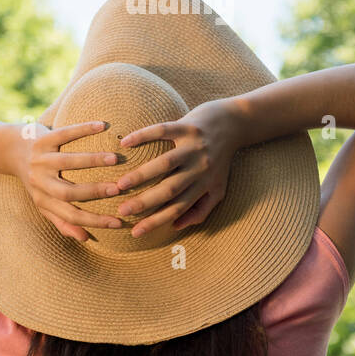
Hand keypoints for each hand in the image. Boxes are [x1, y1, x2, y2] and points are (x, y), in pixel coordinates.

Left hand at [8, 119, 123, 243]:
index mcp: (43, 200)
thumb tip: (85, 238)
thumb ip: (61, 220)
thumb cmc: (35, 180)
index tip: (118, 223)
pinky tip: (101, 126)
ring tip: (114, 159)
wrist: (10, 150)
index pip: (70, 215)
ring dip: (92, 160)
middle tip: (118, 189)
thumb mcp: (43, 202)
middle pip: (67, 191)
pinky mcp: (42, 139)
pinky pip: (64, 133)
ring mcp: (40, 159)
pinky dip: (82, 129)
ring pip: (67, 161)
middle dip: (94, 191)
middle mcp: (39, 181)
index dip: (94, 221)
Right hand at [114, 99, 241, 237]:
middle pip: (170, 189)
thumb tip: (176, 226)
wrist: (234, 123)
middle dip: (145, 202)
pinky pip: (162, 130)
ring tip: (120, 184)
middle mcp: (200, 167)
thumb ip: (201, 209)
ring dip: (142, 174)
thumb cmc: (222, 159)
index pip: (178, 208)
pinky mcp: (188, 126)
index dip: (156, 222)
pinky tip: (124, 143)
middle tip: (121, 210)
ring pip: (165, 163)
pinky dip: (143, 135)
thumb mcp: (218, 188)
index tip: (134, 232)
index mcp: (205, 185)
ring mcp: (194, 146)